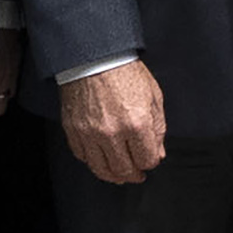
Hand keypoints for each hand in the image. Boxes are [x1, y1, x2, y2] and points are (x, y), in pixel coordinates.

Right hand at [62, 60, 169, 187]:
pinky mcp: (73, 130)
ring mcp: (90, 133)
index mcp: (137, 123)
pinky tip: (101, 158)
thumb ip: (158, 128)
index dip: (151, 162)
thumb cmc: (124, 71)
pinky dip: (93, 161)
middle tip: (137, 174)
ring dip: (113, 175)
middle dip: (134, 175)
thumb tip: (157, 153)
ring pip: (101, 169)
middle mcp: (112, 132)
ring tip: (119, 174)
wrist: (94, 57)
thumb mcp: (153, 96)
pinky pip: (83, 156)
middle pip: (124, 170)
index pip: (147, 160)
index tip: (149, 158)